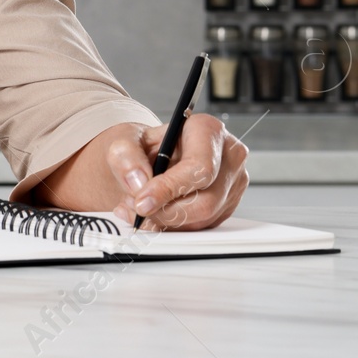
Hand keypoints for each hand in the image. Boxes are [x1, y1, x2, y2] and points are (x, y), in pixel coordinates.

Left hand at [105, 114, 248, 230]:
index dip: (169, 189)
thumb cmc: (143, 145)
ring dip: (167, 221)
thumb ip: (125, 156)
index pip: (199, 168)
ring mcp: (233, 183)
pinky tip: (155, 212)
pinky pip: (202, 226)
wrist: (149, 156)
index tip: (141, 203)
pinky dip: (174, 226)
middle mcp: (228, 155)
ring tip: (139, 209)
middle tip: (135, 209)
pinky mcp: (227, 205)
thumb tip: (138, 182)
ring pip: (204, 219)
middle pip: (205, 201)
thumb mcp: (125, 139)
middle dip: (165, 212)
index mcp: (208, 130)